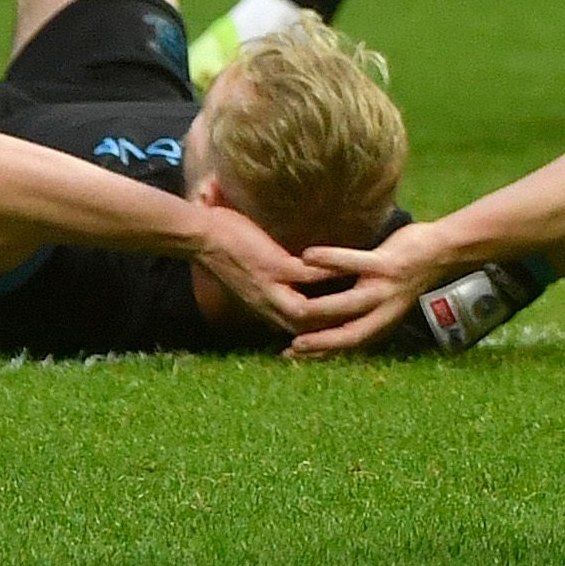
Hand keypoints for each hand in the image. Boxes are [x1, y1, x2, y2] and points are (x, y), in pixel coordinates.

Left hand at [192, 201, 362, 341]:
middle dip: (334, 326)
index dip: (317, 329)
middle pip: (308, 327)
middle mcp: (268, 304)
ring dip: (338, 303)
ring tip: (366, 293)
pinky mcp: (276, 269)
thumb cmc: (215, 245)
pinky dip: (333, 271)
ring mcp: (272, 288)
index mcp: (261, 304)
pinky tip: (353, 263)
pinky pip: (313, 276)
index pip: (294, 325)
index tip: (339, 322)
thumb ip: (260, 278)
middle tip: (362, 316)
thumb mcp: (241, 273)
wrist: (198, 236)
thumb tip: (272, 269)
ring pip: (314, 310)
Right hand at [280, 222, 459, 357]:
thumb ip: (364, 310)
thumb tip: (334, 318)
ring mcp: (386, 287)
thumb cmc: (408, 274)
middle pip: (350, 333)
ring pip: (350, 302)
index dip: (322, 353)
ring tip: (297, 308)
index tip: (291, 358)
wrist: (443, 249)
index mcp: (383, 320)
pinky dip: (331, 259)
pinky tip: (308, 256)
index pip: (349, 343)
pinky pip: (355, 262)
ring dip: (322, 307)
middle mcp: (385, 309)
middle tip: (291, 347)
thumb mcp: (388, 300)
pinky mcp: (388, 263)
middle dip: (321, 343)